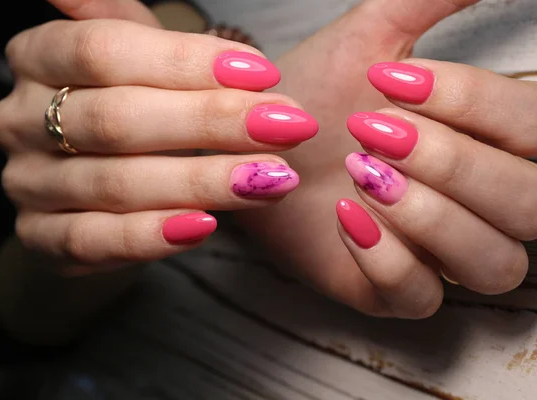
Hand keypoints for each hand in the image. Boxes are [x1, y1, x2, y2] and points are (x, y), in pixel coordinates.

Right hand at [0, 0, 317, 275]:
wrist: (90, 190)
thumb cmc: (127, 110)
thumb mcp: (131, 59)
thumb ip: (128, 29)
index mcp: (38, 58)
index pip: (103, 51)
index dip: (185, 62)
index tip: (263, 73)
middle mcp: (19, 118)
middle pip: (116, 119)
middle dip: (210, 122)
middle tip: (287, 127)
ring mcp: (28, 183)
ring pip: (114, 183)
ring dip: (201, 181)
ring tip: (271, 178)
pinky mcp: (42, 238)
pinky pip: (94, 240)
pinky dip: (152, 235)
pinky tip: (205, 226)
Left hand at [236, 0, 533, 317]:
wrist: (253, 145)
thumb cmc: (315, 96)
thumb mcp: (373, 38)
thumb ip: (430, 3)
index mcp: (490, 143)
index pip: (534, 132)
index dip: (473, 105)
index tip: (392, 83)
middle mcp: (481, 205)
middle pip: (528, 203)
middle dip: (450, 162)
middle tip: (372, 131)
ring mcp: (441, 255)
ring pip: (492, 263)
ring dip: (427, 214)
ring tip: (360, 173)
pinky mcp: (394, 292)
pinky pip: (421, 298)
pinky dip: (387, 259)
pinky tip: (345, 215)